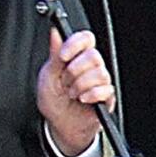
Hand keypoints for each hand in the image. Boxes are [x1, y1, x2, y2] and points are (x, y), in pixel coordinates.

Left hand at [37, 29, 114, 155]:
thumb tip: (55, 32)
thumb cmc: (53, 100)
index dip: (75, 45)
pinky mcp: (107, 96)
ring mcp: (100, 81)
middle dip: (74, 71)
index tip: (63, 57)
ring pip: (100, 73)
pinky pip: (105, 90)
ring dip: (80, 86)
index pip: (86, 39)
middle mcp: (90, 67)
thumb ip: (55, 54)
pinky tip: (82, 100)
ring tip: (72, 94)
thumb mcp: (48, 76)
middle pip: (94, 56)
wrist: (59, 124)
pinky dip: (90, 95)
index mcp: (76, 57)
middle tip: (65, 82)